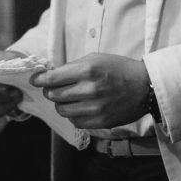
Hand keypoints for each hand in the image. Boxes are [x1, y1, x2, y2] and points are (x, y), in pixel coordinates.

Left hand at [31, 53, 147, 128]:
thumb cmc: (119, 69)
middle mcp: (89, 89)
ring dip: (60, 104)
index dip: (39, 80)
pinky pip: (75, 121)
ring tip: (68, 98)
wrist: (145, 86)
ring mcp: (95, 108)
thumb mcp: (95, 58)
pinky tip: (79, 107)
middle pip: (54, 95)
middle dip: (50, 91)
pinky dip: (73, 114)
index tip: (35, 80)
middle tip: (53, 88)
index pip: (52, 78)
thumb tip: (50, 75)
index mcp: (87, 70)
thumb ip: (72, 67)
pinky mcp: (100, 122)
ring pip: (62, 110)